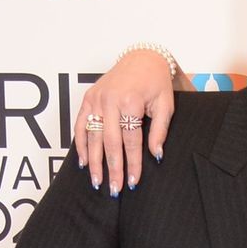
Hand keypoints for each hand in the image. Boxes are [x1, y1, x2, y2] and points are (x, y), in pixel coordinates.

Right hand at [73, 50, 187, 195]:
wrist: (142, 58)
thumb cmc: (156, 82)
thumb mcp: (165, 105)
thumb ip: (159, 131)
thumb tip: (156, 155)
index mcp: (130, 102)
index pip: (131, 141)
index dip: (132, 164)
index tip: (133, 182)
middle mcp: (110, 100)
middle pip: (109, 142)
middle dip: (111, 168)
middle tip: (113, 189)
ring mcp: (96, 99)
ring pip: (92, 136)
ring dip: (93, 161)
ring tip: (96, 181)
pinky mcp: (88, 97)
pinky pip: (80, 124)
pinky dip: (80, 143)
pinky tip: (84, 161)